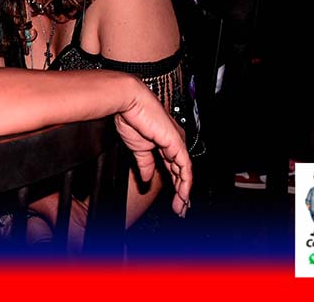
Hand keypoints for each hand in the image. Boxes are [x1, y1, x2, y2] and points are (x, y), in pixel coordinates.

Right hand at [114, 92, 192, 217]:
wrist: (128, 102)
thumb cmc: (130, 118)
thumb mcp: (137, 148)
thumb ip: (144, 163)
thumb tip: (145, 177)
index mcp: (164, 142)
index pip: (174, 168)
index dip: (175, 185)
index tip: (174, 200)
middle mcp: (174, 143)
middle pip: (182, 172)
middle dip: (181, 193)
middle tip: (181, 209)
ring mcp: (177, 143)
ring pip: (185, 173)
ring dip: (184, 192)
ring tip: (181, 207)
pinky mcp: (176, 144)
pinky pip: (185, 168)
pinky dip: (185, 183)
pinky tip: (183, 195)